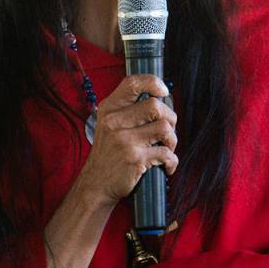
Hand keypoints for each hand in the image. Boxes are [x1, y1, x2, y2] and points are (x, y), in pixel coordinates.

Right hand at [73, 74, 177, 207]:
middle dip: (170, 118)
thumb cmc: (108, 154)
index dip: (153, 82)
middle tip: (167, 131)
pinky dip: (172, 161)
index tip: (163, 92)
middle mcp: (115, 122)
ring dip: (173, 140)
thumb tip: (161, 99)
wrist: (96, 185)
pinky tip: (166, 165)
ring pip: (164, 128)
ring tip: (167, 148)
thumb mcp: (108, 126)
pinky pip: (166, 153)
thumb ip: (128, 111)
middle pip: (155, 105)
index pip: (132, 83)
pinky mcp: (135, 159)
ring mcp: (125, 140)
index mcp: (109, 109)